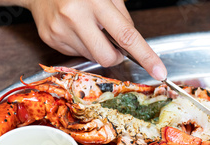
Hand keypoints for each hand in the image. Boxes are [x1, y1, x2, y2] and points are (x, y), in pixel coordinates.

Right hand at [23, 0, 166, 79]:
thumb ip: (122, 17)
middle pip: (107, 57)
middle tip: (114, 42)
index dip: (146, 56)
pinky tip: (75, 29)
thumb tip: (133, 45)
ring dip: (98, 48)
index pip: (127, 36)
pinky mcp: (50, 39)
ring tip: (88, 27)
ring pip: (93, 58)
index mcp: (95, 1)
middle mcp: (75, 16)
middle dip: (116, 56)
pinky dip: (82, 46)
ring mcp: (60, 30)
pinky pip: (77, 55)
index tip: (159, 71)